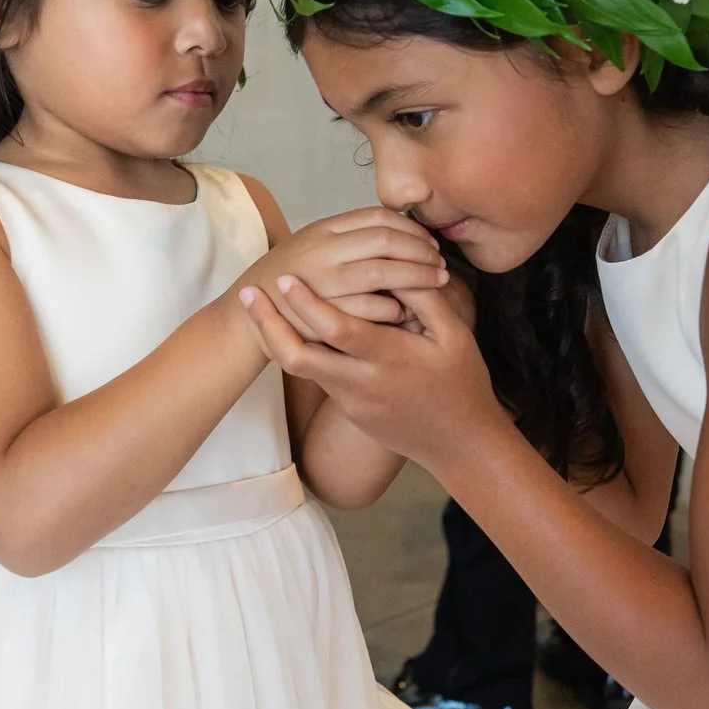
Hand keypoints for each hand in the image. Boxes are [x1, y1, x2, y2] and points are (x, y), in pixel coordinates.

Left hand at [237, 278, 504, 466]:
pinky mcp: (347, 409)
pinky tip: (295, 327)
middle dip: (267, 325)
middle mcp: (361, 382)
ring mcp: (350, 400)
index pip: (337, 329)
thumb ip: (426, 299)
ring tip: (259, 307)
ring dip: (277, 337)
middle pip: (296, 357)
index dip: (307, 303)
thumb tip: (400, 264)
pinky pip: (319, 376)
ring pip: (301, 368)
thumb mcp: (455, 337)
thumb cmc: (461, 383)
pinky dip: (303, 350)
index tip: (286, 278)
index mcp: (388, 359)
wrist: (459, 444)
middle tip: (247, 294)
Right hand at [241, 208, 447, 332]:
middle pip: (386, 241)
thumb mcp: (316, 245)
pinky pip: (372, 308)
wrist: (251, 311)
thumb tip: (402, 230)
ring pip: (384, 272)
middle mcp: (324, 251)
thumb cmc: (293, 278)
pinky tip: (409, 310)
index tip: (429, 242)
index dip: (411, 228)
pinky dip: (396, 308)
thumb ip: (351, 235)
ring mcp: (324, 282)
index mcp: (324, 229)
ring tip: (436, 283)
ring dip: (417, 277)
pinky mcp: (326, 314)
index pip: (379, 217)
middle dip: (421, 252)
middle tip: (441, 264)